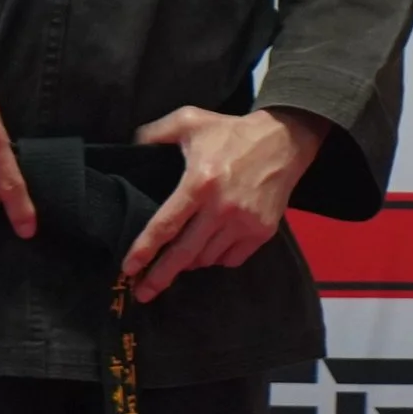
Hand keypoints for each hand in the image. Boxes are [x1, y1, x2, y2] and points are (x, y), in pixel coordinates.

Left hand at [122, 106, 326, 301]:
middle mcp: (222, 208)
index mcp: (200, 183)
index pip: (166, 225)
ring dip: (190, 261)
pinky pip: (231, 259)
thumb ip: (157, 132)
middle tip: (142, 293)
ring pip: (207, 258)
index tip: (128, 268)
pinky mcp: (262, 231)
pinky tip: (211, 246)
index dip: (144, 250)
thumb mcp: (191, 120)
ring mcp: (245, 223)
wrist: (284, 141)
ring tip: (181, 256)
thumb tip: (132, 146)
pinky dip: (217, 257)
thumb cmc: (233, 132)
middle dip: (160, 277)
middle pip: (184, 254)